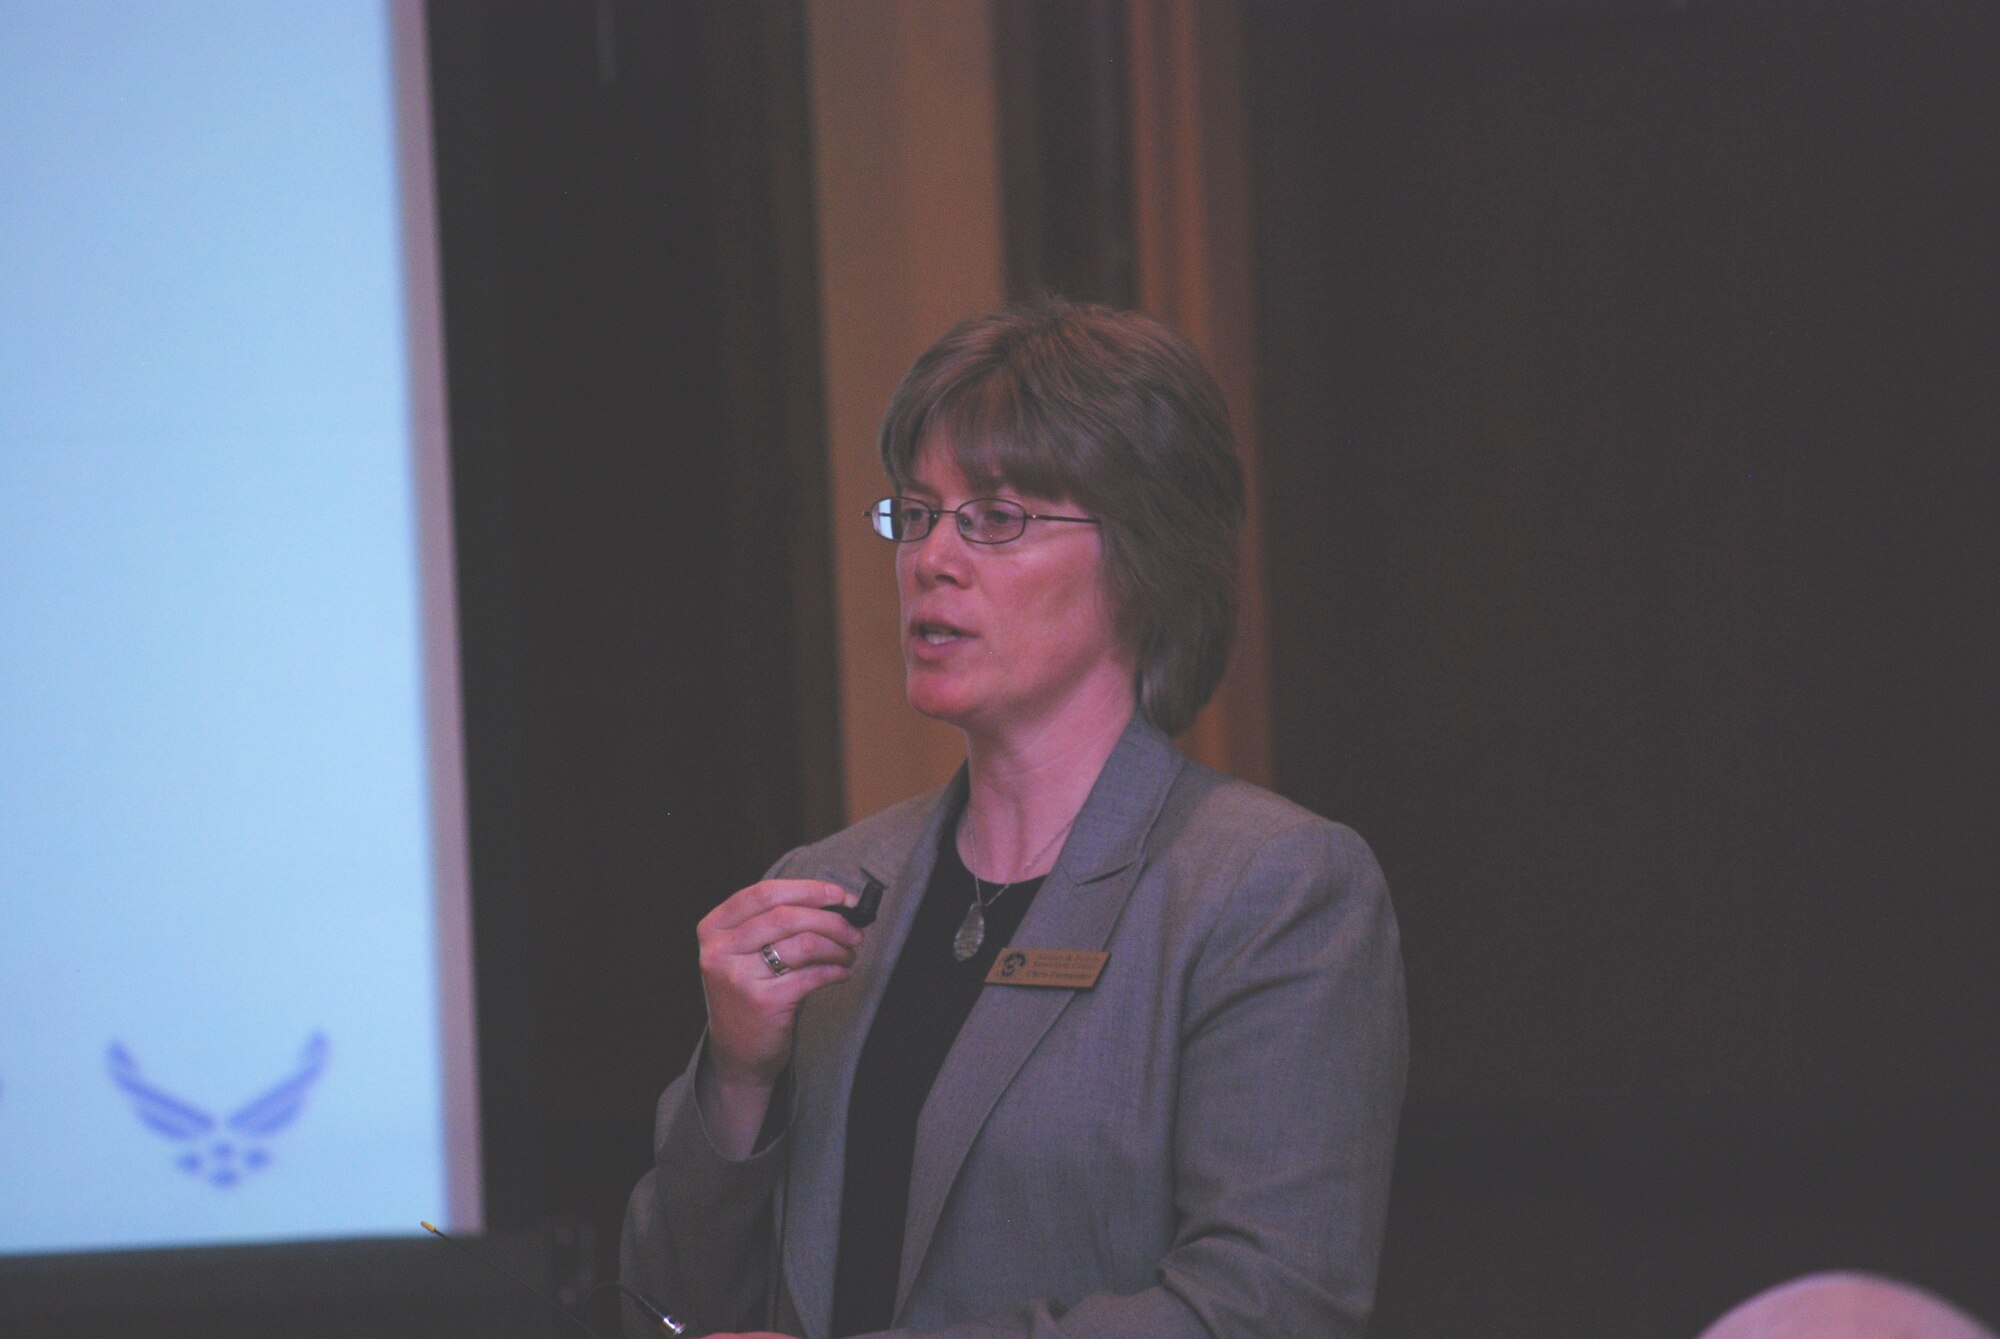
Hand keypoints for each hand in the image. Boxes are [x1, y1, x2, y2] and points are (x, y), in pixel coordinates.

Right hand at [695, 878, 862, 1152]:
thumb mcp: (745, 952)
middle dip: (831, 919)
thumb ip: (775, 923)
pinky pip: (812, 975)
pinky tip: (842, 973)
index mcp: (714, 928)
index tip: (840, 895)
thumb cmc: (750, 992)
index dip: (808, 890)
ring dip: (837, 946)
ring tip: (849, 953)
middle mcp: (720, 950)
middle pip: (787, 916)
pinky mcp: (763, 1002)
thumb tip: (835, 902)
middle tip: (855, 929)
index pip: (765, 893)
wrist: (738, 1052)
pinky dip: (836, 971)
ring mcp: (739, 977)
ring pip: (804, 944)